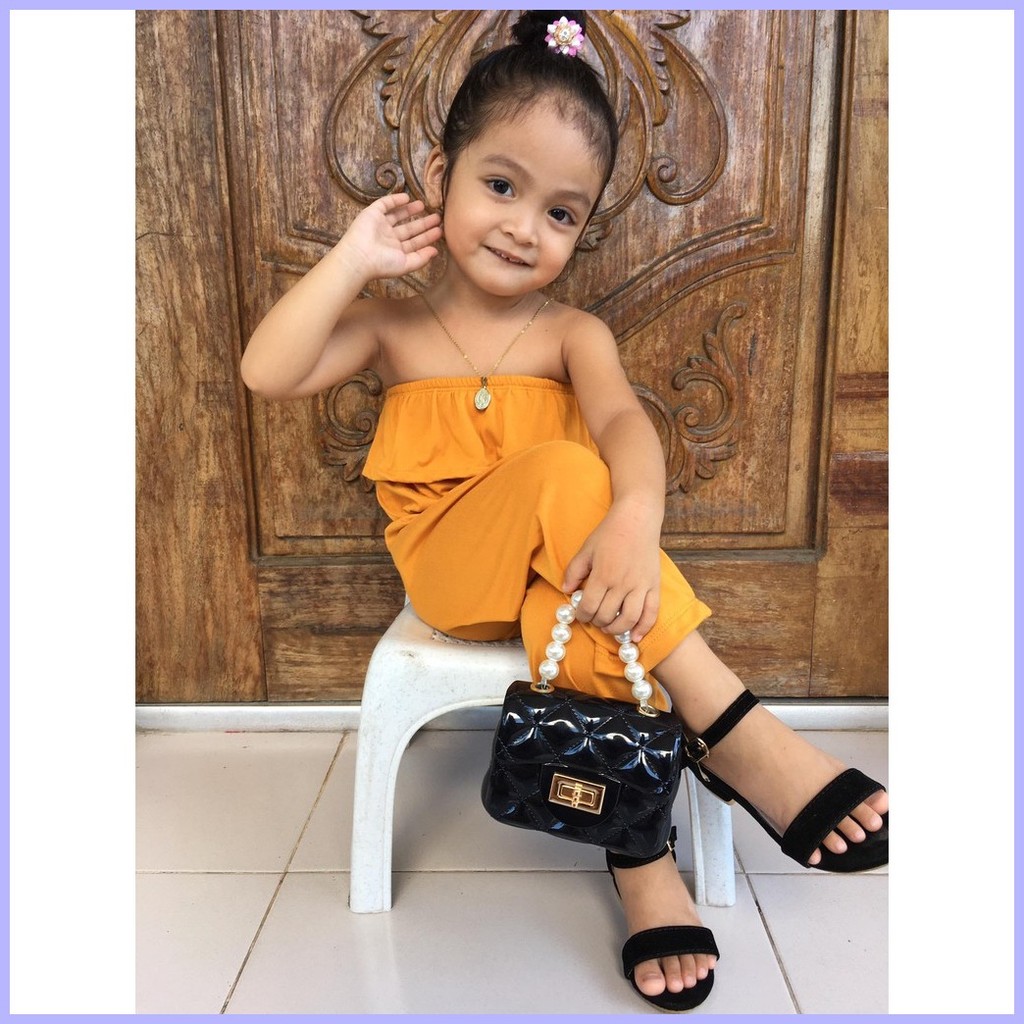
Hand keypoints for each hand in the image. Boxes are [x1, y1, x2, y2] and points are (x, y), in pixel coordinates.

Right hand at [340, 193, 441, 280]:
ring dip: (410, 210)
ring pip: (398, 215)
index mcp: (396, 251)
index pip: (415, 242)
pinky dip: (395, 200)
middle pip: (409, 229)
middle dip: (423, 223)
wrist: (360, 257)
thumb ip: (421, 258)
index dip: (427, 237)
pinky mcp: (372, 214)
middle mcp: (388, 238)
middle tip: (437, 217)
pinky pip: (385, 204)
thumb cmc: (382, 264)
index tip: (439, 231)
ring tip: (423, 205)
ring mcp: (380, 225)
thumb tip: (435, 251)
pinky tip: (407, 198)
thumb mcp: (406, 265)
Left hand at [561, 501, 661, 643]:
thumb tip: (566, 590)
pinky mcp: (654, 586)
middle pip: (606, 615)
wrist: (637, 520)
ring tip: (608, 627)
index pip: (589, 606)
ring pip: (628, 619)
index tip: (580, 614)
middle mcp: (622, 584)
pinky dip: (643, 628)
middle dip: (596, 621)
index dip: (582, 615)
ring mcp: (640, 586)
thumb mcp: (586, 549)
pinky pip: (651, 613)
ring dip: (616, 629)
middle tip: (593, 618)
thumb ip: (574, 571)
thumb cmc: (609, 533)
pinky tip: (634, 637)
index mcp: (603, 575)